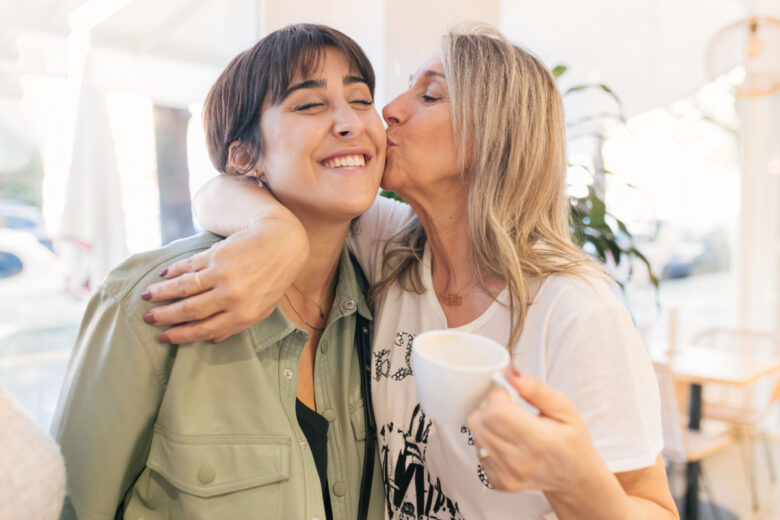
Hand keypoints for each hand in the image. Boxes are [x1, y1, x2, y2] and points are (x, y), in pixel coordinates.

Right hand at [140, 223, 307, 343]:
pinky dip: (174, 271)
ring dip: (161, 292)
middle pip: (189, 310)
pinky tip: (164, 275)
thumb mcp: (262, 309)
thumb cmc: (273, 280)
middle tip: (148, 318)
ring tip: (146, 296)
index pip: (203, 329)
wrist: (283, 243)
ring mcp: (222, 275)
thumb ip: (236, 325)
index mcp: (243, 314)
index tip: (163, 337)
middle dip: (165, 316)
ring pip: (183, 287)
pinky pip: (189, 266)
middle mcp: (231, 296)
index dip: (180, 335)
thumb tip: (210, 340)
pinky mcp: (217, 255)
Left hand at [467, 365, 605, 493]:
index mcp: (541, 442)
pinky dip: (487, 441)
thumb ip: (535, 388)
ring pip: (475, 435)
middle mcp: (521, 463)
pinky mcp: (498, 482)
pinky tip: (506, 442)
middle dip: (490, 407)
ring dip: (487, 424)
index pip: (496, 412)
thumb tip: (509, 372)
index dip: (497, 395)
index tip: (508, 394)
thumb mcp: (563, 408)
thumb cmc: (571, 441)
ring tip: (509, 426)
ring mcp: (507, 476)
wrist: (574, 477)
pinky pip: (478, 451)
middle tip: (509, 409)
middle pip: (479, 423)